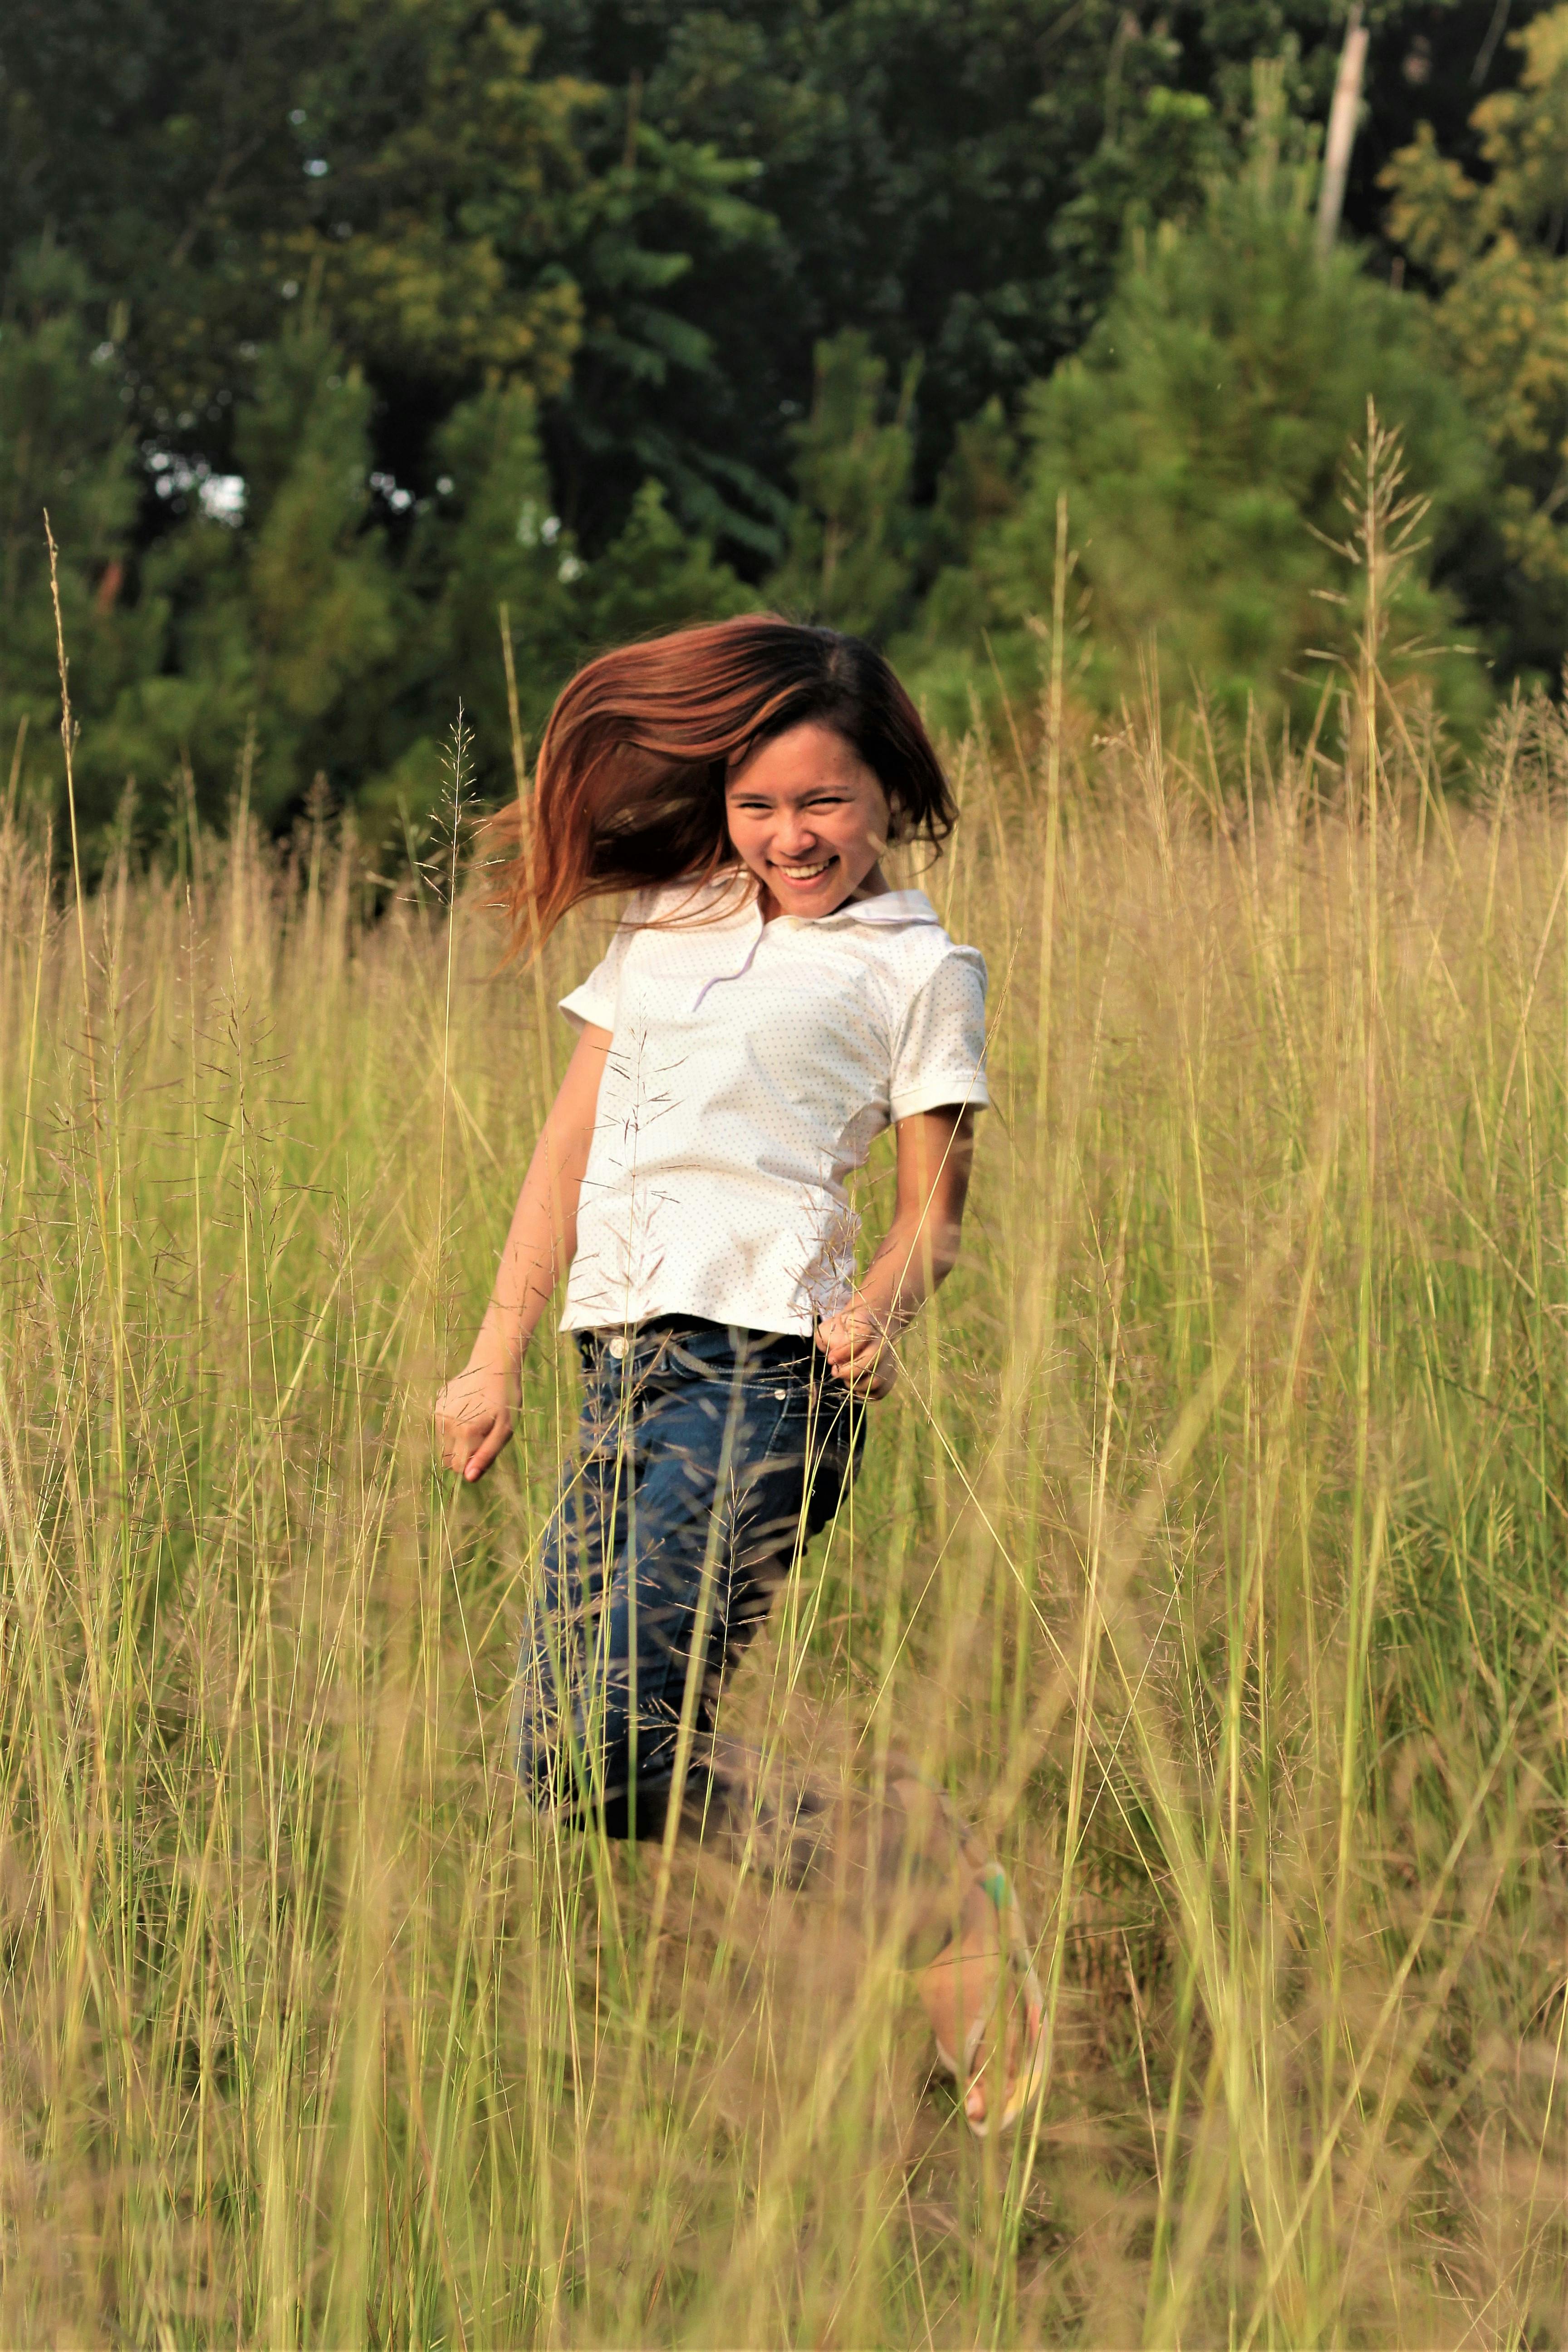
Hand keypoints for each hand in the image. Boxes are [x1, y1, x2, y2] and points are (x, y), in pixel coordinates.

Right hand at [434, 1360, 514, 1481]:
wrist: (493, 1364)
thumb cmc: (504, 1400)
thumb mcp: (504, 1430)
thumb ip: (486, 1456)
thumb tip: (469, 1478)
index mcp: (465, 1431)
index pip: (456, 1467)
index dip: (471, 1464)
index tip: (484, 1448)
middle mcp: (446, 1422)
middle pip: (447, 1456)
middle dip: (463, 1452)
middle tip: (483, 1433)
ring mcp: (438, 1411)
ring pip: (444, 1441)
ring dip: (458, 1438)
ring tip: (476, 1418)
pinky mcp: (436, 1403)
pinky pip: (442, 1425)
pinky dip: (453, 1423)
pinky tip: (468, 1408)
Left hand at [816, 1306, 899, 1398]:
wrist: (868, 1325)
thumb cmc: (844, 1328)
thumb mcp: (831, 1326)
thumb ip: (829, 1339)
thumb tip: (836, 1358)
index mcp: (869, 1324)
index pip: (861, 1338)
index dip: (844, 1351)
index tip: (831, 1357)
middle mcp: (884, 1341)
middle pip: (872, 1362)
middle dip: (849, 1371)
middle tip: (835, 1371)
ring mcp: (890, 1358)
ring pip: (877, 1380)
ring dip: (856, 1384)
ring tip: (846, 1378)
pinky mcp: (890, 1374)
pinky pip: (880, 1392)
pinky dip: (864, 1394)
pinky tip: (855, 1385)